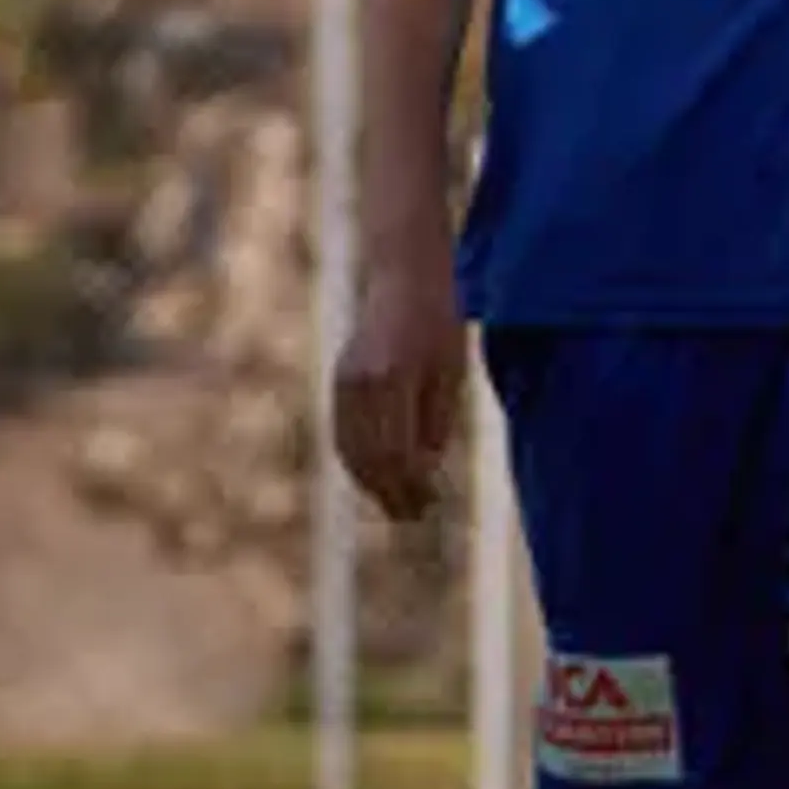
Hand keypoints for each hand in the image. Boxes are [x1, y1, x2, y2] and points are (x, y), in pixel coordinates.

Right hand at [332, 246, 467, 524]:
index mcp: (395, 379)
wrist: (404, 274)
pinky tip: (376, 474)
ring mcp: (345, 381)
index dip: (412, 486)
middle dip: (391, 492)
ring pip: (350, 450)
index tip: (429, 504)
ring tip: (396, 502)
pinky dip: (357, 460)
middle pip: (371, 458)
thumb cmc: (438, 320)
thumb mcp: (449, 372)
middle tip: (414, 514)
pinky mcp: (339, 379)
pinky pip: (342, 433)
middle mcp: (362, 382)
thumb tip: (422, 473)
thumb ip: (434, 423)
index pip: (398, 453)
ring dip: (372, 482)